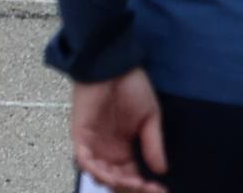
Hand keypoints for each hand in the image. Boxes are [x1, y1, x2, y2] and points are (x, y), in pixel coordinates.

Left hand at [69, 70, 167, 192]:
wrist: (114, 63)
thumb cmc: (132, 86)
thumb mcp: (150, 117)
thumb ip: (153, 144)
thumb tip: (161, 171)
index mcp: (125, 149)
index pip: (133, 177)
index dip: (145, 187)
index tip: (161, 190)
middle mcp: (108, 151)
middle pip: (117, 181)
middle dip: (133, 188)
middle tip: (149, 188)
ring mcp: (93, 144)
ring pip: (101, 175)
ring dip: (117, 182)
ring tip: (135, 183)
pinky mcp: (81, 135)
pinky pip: (84, 160)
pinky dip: (97, 170)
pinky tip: (113, 174)